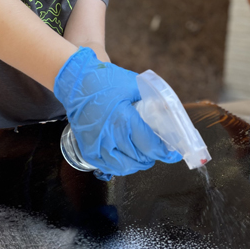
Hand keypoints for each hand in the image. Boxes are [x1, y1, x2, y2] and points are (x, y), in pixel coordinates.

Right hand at [54, 47, 181, 176]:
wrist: (77, 83)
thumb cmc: (104, 81)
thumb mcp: (133, 85)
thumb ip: (151, 99)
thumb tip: (167, 111)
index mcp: (124, 120)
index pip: (150, 146)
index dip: (164, 152)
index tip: (173, 152)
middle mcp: (110, 136)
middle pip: (139, 159)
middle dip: (152, 156)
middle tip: (158, 150)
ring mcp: (97, 145)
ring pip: (125, 167)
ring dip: (138, 163)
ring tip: (143, 155)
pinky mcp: (88, 150)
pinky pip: (108, 167)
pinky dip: (120, 166)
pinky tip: (126, 158)